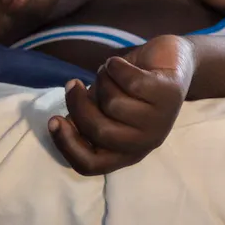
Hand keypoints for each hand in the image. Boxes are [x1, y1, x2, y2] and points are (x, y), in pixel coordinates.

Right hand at [49, 34, 193, 175]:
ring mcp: (161, 120)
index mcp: (127, 152)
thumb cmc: (130, 87)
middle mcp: (146, 142)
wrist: (170, 60)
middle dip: (78, 104)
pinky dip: (116, 66)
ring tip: (109, 72)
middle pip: (99, 131)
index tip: (54, 119)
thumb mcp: (103, 108)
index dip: (66, 145)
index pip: (90, 165)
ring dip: (103, 80)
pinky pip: (130, 81)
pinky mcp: (170, 94)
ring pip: (113, 102)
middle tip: (72, 84)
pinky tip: (119, 63)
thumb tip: (62, 124)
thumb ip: (85, 119)